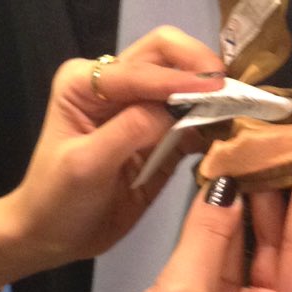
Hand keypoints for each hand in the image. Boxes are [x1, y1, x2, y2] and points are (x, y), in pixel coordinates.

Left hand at [5, 26, 224, 268]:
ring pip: (184, 80)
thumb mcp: (87, 164)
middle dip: (201, 67)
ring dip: (212, 92)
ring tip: (239, 108)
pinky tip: (229, 131)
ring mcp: (141, 108)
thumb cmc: (57, 200)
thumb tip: (178, 110)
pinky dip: (212, 121)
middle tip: (230, 89)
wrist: (52, 237)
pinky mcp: (162, 135)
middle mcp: (115, 83)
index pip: (143, 66)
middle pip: (167, 54)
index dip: (180, 79)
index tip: (217, 92)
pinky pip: (193, 118)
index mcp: (86, 81)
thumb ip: (130, 130)